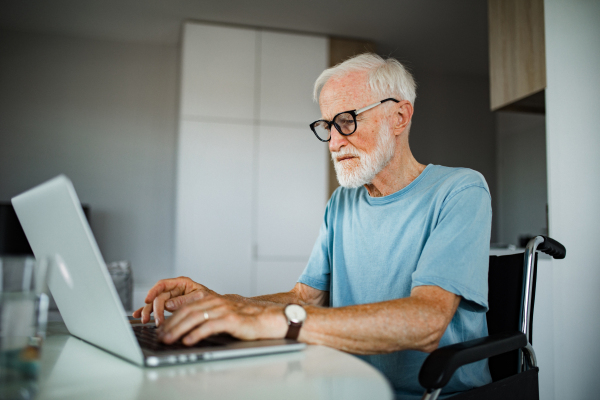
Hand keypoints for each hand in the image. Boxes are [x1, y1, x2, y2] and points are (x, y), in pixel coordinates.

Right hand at [132, 277, 218, 326]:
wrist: (217, 307)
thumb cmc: (211, 299)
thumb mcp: (201, 297)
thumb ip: (184, 300)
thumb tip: (168, 304)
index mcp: (182, 283)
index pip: (163, 284)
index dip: (154, 291)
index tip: (148, 299)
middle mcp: (174, 290)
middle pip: (158, 296)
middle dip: (155, 309)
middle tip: (157, 321)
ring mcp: (170, 298)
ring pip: (154, 303)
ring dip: (147, 311)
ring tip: (145, 320)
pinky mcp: (169, 307)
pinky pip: (155, 308)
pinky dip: (147, 311)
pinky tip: (138, 315)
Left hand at [157, 293, 287, 344]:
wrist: (274, 318)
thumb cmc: (253, 320)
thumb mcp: (229, 315)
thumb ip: (213, 317)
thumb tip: (195, 328)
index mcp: (216, 300)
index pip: (188, 306)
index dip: (172, 318)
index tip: (162, 328)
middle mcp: (218, 302)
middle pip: (188, 311)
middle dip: (171, 324)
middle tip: (160, 336)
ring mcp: (225, 309)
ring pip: (195, 318)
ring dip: (178, 330)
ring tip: (169, 340)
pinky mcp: (232, 319)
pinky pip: (209, 326)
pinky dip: (196, 334)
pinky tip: (188, 341)